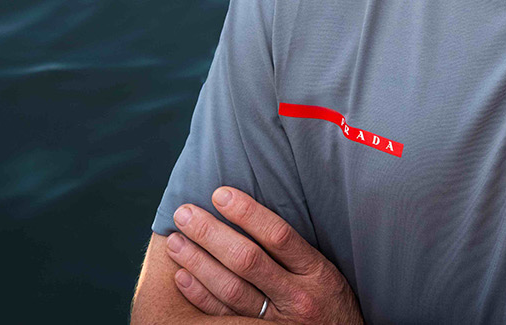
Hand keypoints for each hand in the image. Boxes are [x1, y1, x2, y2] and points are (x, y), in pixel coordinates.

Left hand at [167, 186, 364, 322]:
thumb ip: (295, 251)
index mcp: (316, 272)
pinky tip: (182, 277)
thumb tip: (251, 216)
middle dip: (211, 234)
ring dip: (198, 262)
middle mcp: (297, 297)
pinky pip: (224, 315)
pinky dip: (201, 296)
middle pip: (247, 261)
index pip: (278, 236)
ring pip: (231, 289)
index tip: (220, 194)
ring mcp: (277, 322)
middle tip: (184, 214)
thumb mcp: (326, 272)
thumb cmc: (329, 302)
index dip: (247, 213)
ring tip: (176, 241)